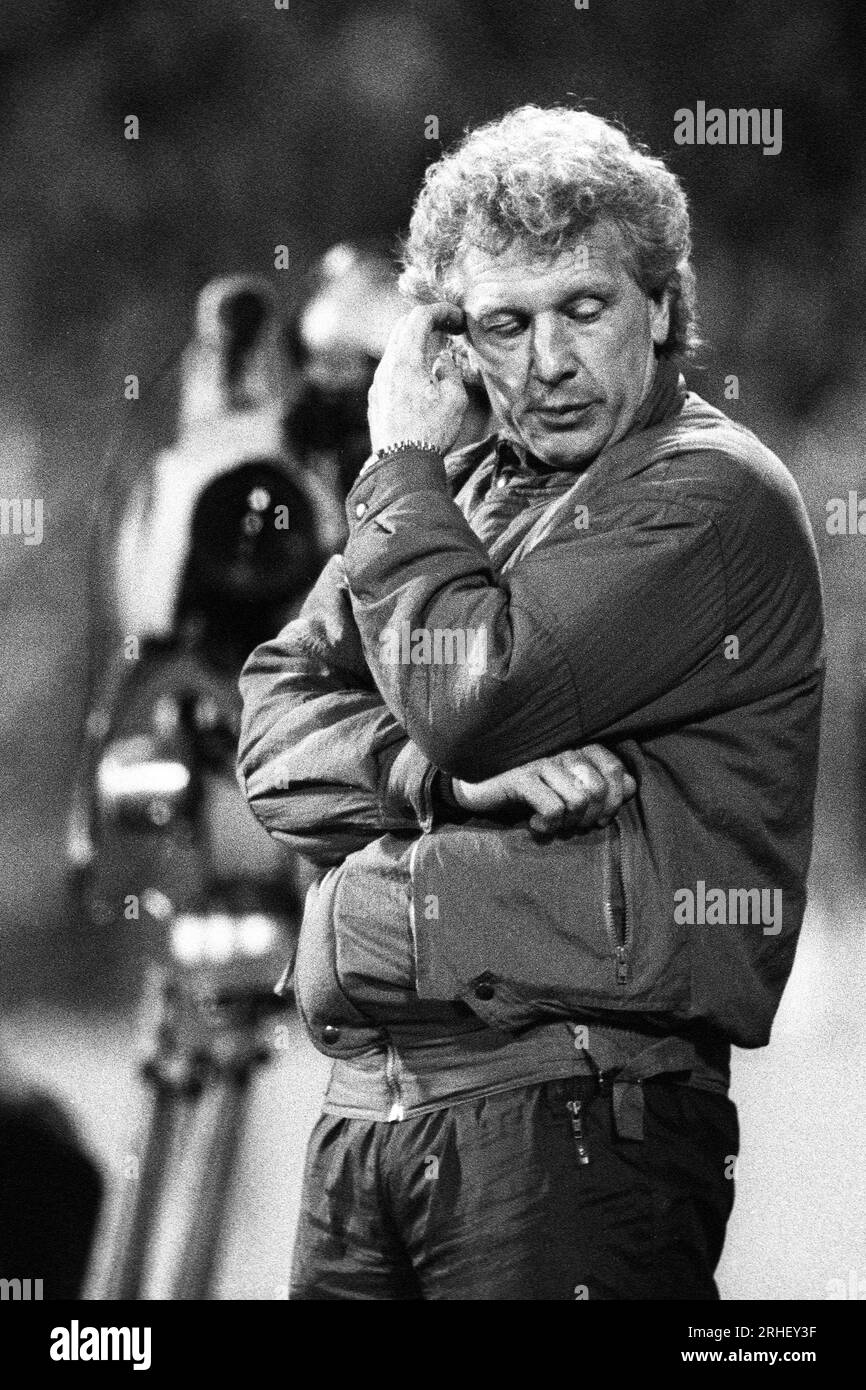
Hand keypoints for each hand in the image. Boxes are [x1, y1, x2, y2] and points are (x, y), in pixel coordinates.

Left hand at [367, 303, 468, 455]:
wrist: (402, 466)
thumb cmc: (430, 433)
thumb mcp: (454, 400)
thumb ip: (450, 372)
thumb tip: (443, 362)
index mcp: (405, 361)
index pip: (419, 318)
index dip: (440, 311)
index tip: (457, 317)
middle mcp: (386, 367)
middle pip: (403, 328)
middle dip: (426, 321)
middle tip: (448, 327)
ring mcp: (378, 383)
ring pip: (395, 349)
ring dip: (416, 343)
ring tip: (437, 351)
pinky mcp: (376, 399)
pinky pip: (390, 370)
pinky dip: (407, 362)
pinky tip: (421, 377)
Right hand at [450, 745, 636, 833]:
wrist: (479, 786)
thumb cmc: (529, 789)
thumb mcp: (568, 787)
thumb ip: (602, 783)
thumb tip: (631, 786)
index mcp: (579, 747)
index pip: (616, 769)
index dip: (615, 800)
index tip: (599, 817)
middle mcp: (563, 749)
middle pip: (598, 789)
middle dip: (590, 817)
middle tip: (573, 825)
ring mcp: (542, 761)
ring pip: (578, 800)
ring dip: (568, 823)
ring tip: (553, 824)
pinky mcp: (521, 777)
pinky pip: (553, 808)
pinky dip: (547, 825)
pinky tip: (534, 824)